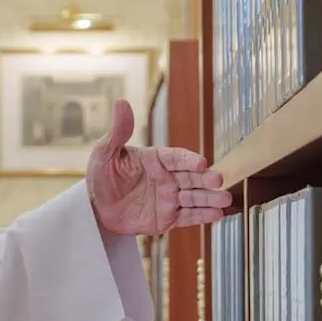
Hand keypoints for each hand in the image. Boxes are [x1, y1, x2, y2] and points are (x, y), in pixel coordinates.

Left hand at [86, 100, 232, 235]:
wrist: (96, 208)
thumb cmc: (101, 176)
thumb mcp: (105, 152)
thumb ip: (118, 131)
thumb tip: (121, 102)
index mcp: (156, 159)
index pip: (176, 157)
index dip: (188, 160)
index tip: (201, 163)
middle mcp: (167, 177)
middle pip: (191, 177)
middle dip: (206, 179)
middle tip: (218, 180)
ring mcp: (169, 198)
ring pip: (194, 197)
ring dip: (210, 198)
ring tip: (225, 200)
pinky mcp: (168, 218)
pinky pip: (188, 217)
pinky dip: (202, 216)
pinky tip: (216, 215)